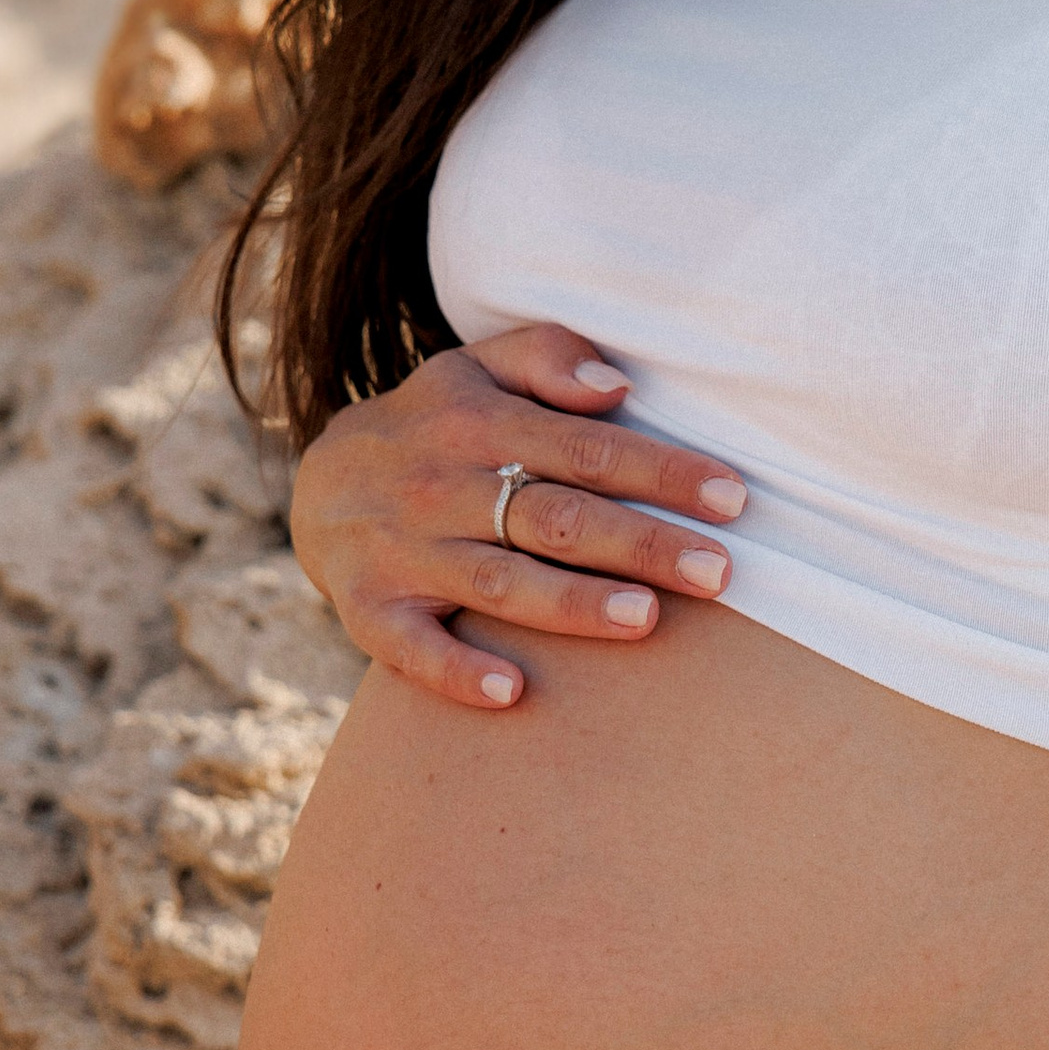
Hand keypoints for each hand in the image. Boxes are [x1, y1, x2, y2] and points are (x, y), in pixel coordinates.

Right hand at [288, 325, 747, 711]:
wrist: (316, 484)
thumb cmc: (434, 425)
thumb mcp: (477, 369)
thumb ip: (547, 357)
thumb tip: (616, 385)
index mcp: (481, 425)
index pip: (588, 450)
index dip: (662, 473)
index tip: (732, 499)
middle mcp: (443, 487)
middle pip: (557, 519)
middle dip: (641, 544)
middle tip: (720, 572)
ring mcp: (406, 552)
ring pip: (500, 582)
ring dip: (573, 604)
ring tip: (646, 618)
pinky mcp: (371, 610)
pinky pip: (412, 648)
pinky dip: (457, 671)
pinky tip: (513, 692)